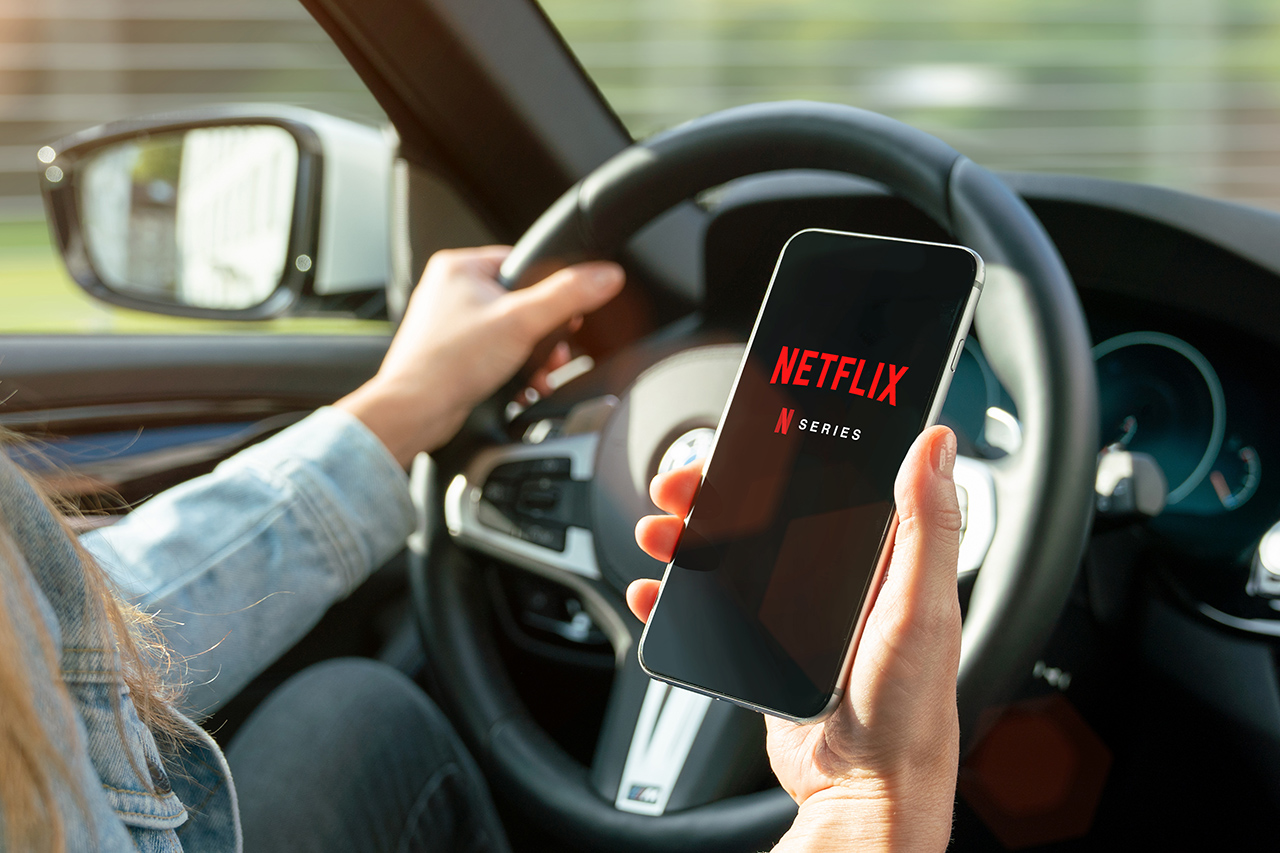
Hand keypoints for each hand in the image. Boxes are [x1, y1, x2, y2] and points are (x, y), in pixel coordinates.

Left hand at [336, 246, 623, 464]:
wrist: (415, 412)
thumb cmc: (448, 364)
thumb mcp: (522, 322)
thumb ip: (568, 296)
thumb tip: (605, 275)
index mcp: (459, 267)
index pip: (523, 265)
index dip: (550, 292)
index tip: (565, 315)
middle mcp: (450, 291)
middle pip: (520, 303)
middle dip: (544, 335)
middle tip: (554, 352)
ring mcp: (449, 324)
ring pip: (510, 333)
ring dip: (532, 357)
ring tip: (540, 375)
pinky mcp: (452, 355)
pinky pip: (495, 355)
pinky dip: (513, 370)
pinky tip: (523, 387)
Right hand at [629, 426, 962, 851]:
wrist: (866, 791)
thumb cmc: (909, 708)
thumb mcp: (921, 607)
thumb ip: (928, 525)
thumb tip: (936, 444)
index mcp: (878, 558)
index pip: (823, 485)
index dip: (779, 458)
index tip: (742, 442)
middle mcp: (835, 579)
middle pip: (762, 517)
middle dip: (713, 497)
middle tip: (678, 488)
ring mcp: (796, 614)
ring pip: (729, 558)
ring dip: (686, 540)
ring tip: (658, 537)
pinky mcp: (765, 650)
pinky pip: (713, 612)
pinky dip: (678, 599)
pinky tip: (657, 593)